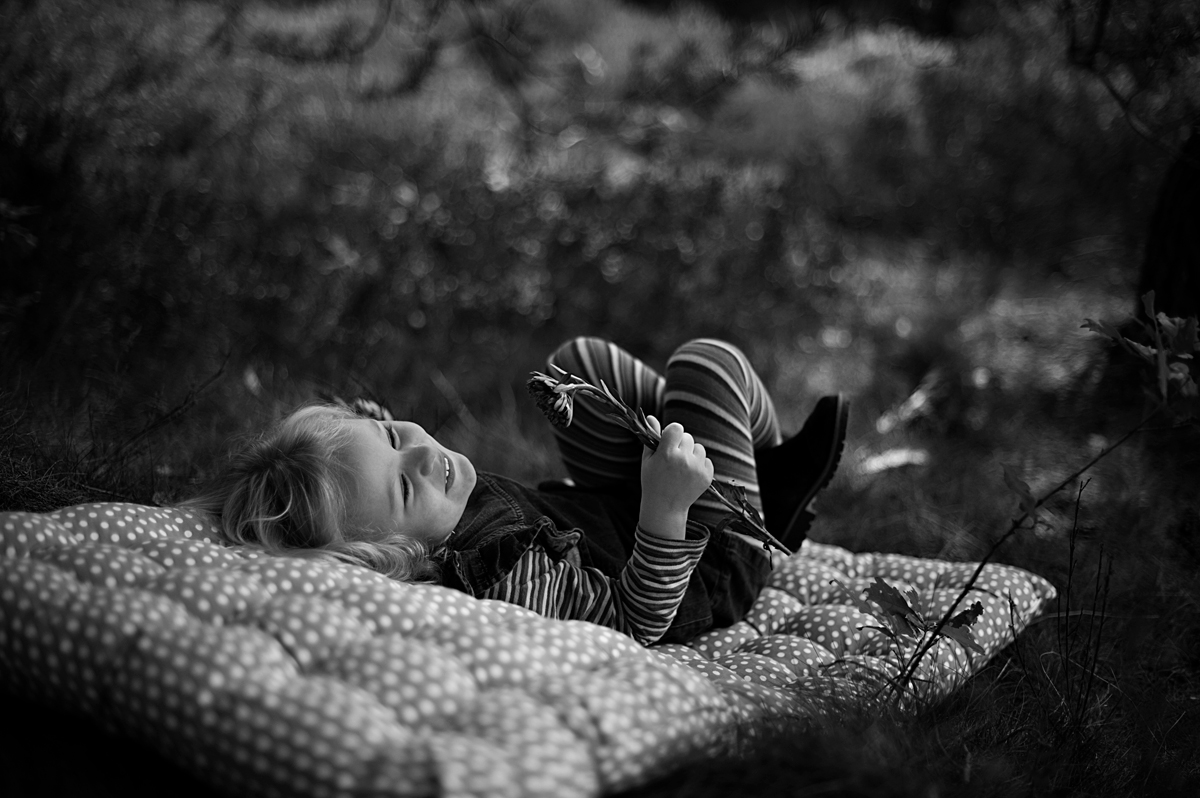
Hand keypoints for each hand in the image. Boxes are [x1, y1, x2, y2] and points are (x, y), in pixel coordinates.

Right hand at [638, 416, 713, 538]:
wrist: (665, 507)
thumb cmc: (653, 481)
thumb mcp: (648, 459)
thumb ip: (651, 437)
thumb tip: (651, 416)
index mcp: (667, 454)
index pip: (677, 428)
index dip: (673, 432)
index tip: (669, 439)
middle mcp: (684, 460)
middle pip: (688, 437)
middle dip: (681, 444)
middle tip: (673, 458)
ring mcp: (697, 469)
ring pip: (699, 448)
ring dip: (692, 454)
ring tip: (682, 466)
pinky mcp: (707, 477)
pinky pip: (707, 460)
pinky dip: (700, 465)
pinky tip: (689, 474)